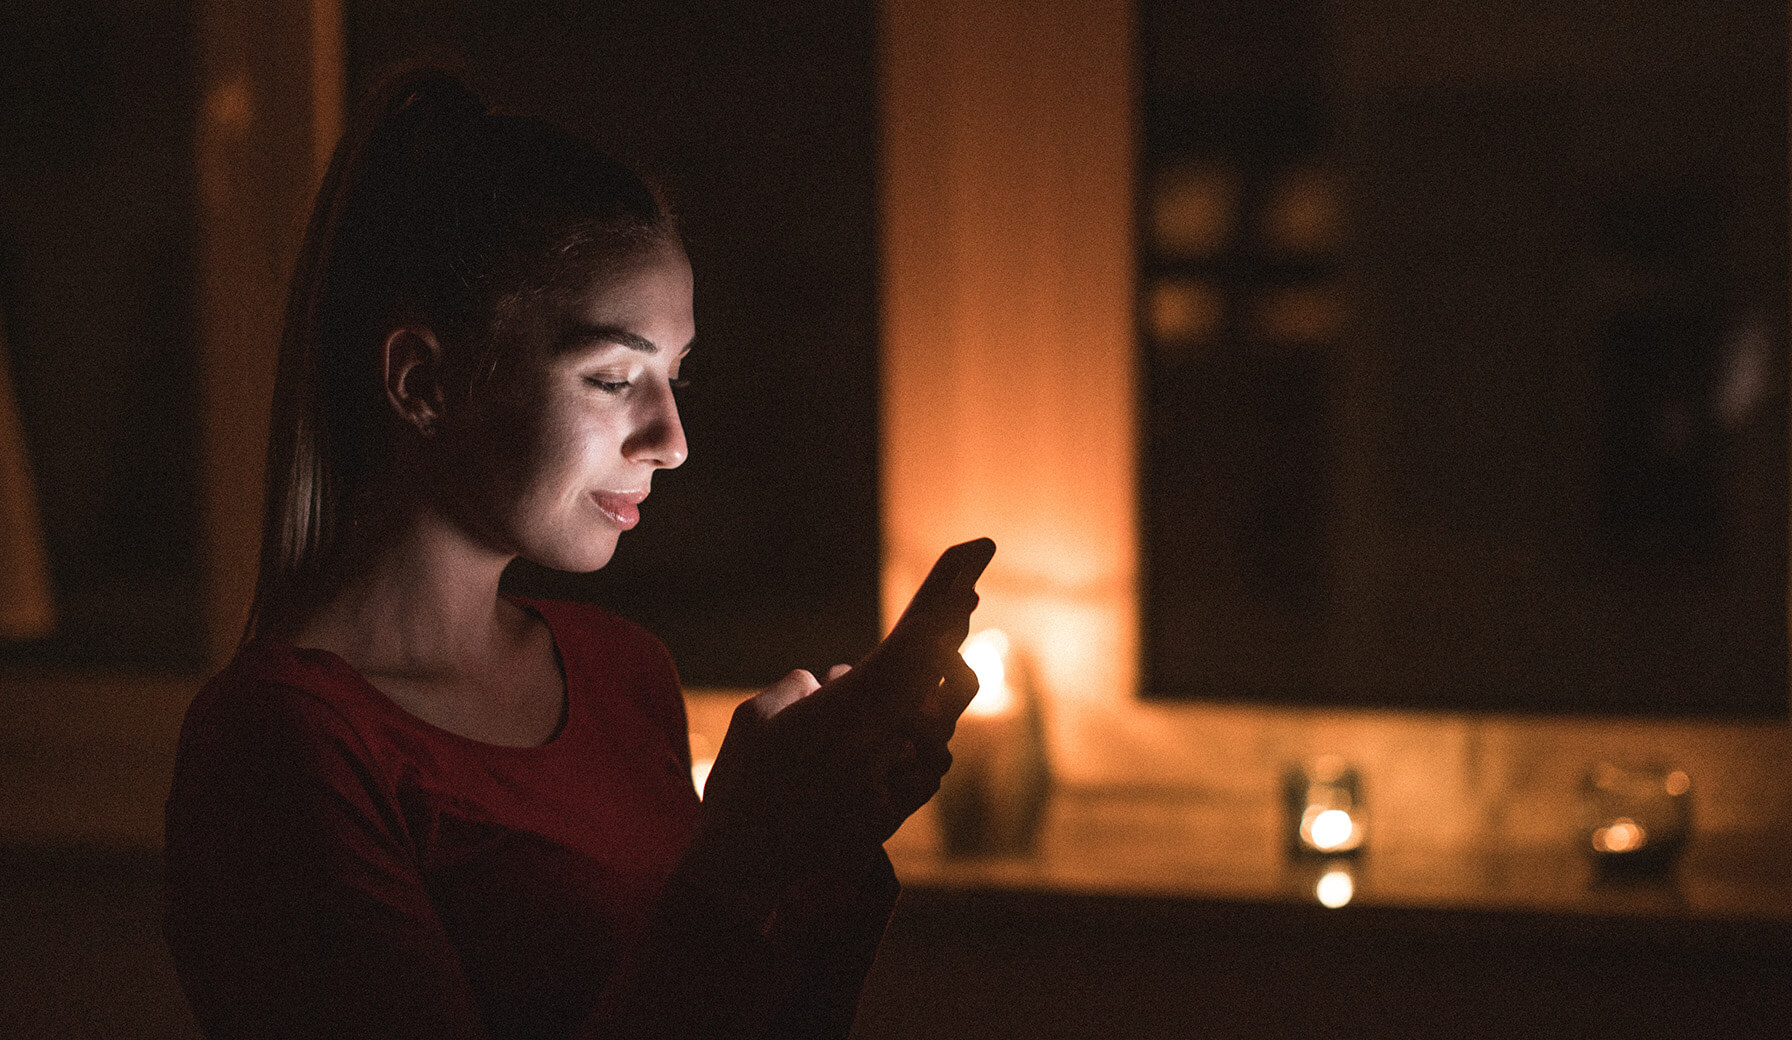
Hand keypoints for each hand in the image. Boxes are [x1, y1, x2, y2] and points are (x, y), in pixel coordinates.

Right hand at [699, 623, 979, 871]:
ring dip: (935, 699)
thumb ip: (797, 687)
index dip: (937, 619)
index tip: (961, 591)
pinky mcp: (895, 815)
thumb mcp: (756, 719)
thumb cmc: (743, 785)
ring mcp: (891, 784)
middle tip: (961, 610)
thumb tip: (833, 679)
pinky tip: (915, 735)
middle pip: (939, 687)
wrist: (746, 865)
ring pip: (941, 729)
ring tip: (933, 672)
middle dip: (951, 648)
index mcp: (842, 714)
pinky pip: (930, 769)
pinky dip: (926, 745)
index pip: (906, 656)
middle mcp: (877, 747)